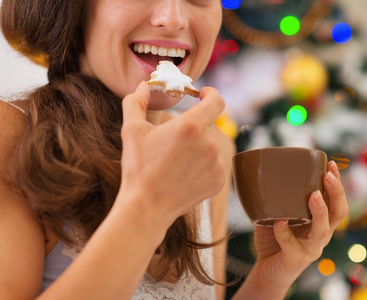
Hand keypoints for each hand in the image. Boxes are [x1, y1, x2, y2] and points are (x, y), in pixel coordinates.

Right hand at [117, 82, 225, 226]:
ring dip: (199, 145)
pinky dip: (203, 163)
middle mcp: (210, 143)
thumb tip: (143, 86)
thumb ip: (136, 102)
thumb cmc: (138, 167)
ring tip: (176, 159)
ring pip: (212, 144)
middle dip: (195, 125)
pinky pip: (215, 163)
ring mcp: (217, 164)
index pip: (216, 100)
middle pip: (209, 123)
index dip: (211, 93)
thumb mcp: (132, 130)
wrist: (147, 206)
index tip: (202, 94)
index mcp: (191, 126)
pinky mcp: (218, 180)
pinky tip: (184, 172)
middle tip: (175, 138)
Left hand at [249, 161, 347, 297]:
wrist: (267, 272)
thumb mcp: (276, 215)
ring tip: (314, 195)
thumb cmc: (273, 240)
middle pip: (339, 214)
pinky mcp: (296, 259)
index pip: (336, 201)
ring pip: (322, 231)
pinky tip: (278, 221)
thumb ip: (275, 199)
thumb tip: (263, 172)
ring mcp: (310, 249)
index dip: (337, 184)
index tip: (331, 164)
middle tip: (328, 175)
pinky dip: (283, 231)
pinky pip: (291, 244)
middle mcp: (320, 235)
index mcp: (319, 222)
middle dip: (336, 193)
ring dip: (320, 211)